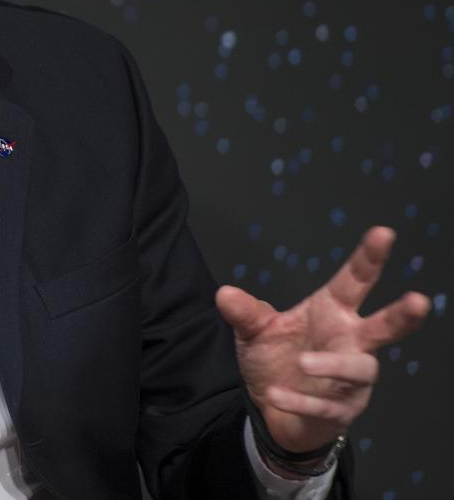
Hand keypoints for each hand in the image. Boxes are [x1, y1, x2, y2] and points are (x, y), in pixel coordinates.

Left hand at [215, 226, 430, 454]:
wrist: (273, 408)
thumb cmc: (275, 359)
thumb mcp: (255, 332)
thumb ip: (245, 313)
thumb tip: (224, 293)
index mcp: (332, 313)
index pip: (354, 281)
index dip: (369, 258)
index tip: (384, 233)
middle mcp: (350, 342)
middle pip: (384, 328)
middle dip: (402, 315)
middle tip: (418, 300)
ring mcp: (351, 380)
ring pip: (360, 369)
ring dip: (333, 365)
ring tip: (303, 363)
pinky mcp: (341, 410)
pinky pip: (327, 405)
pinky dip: (302, 400)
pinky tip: (277, 395)